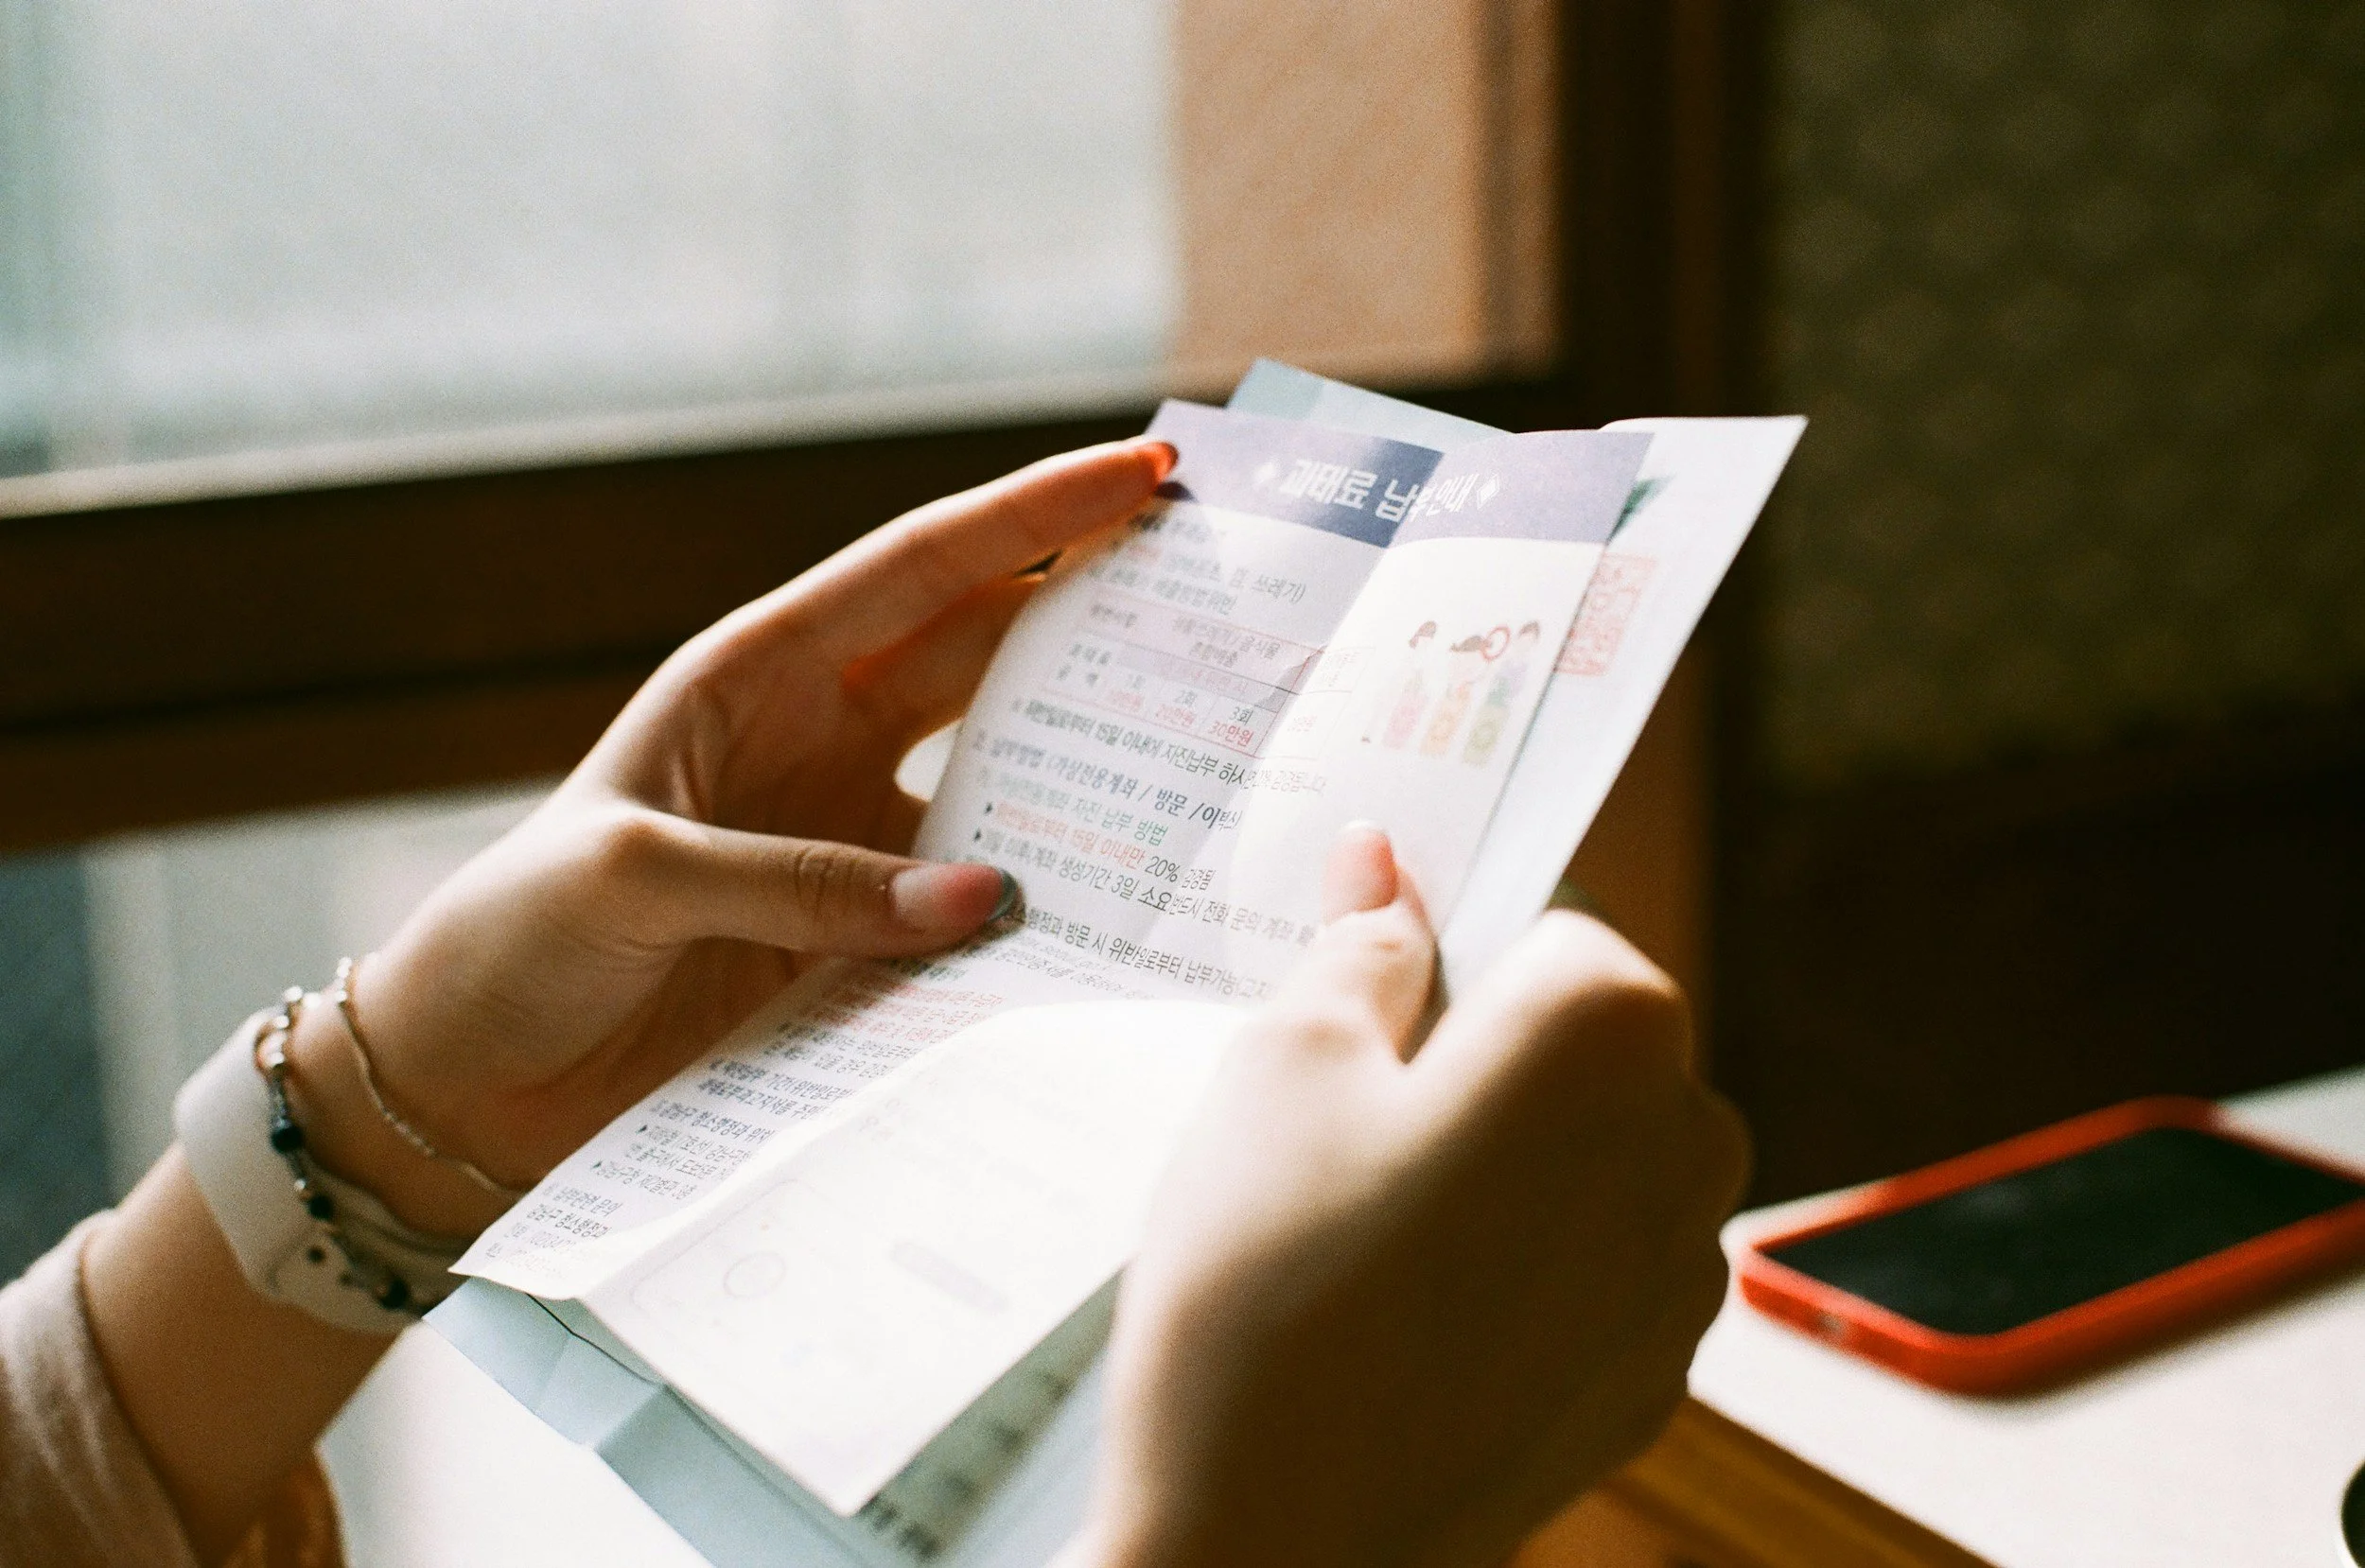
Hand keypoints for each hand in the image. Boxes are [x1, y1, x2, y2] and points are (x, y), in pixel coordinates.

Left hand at [286, 437, 1173, 1229]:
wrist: (466, 1081)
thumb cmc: (519, 939)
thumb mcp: (641, 880)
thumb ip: (806, 881)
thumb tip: (986, 896)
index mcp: (756, 674)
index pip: (924, 569)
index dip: (1036, 513)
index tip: (1146, 468)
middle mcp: (819, 739)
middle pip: (986, 651)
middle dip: (1097, 611)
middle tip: (1224, 593)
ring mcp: (849, 837)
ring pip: (1000, 774)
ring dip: (1088, 761)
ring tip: (1206, 751)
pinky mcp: (859, 935)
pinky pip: (971, 903)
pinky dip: (1040, 900)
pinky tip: (1112, 907)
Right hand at [1076, 826, 1749, 1567]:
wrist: (1274, 1554)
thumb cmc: (1265, 1290)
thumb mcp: (1279, 1068)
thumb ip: (1358, 946)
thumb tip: (1383, 862)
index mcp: (1608, 1032)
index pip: (1551, 921)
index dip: (1448, 947)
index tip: (1365, 994)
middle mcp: (1685, 1145)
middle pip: (1588, 1040)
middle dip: (1481, 1055)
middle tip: (1340, 1119)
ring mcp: (1680, 1278)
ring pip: (1595, 1154)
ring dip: (1504, 1159)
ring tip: (1362, 1227)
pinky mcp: (1650, 1380)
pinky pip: (1594, 1268)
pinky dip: (1521, 1263)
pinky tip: (1408, 1313)